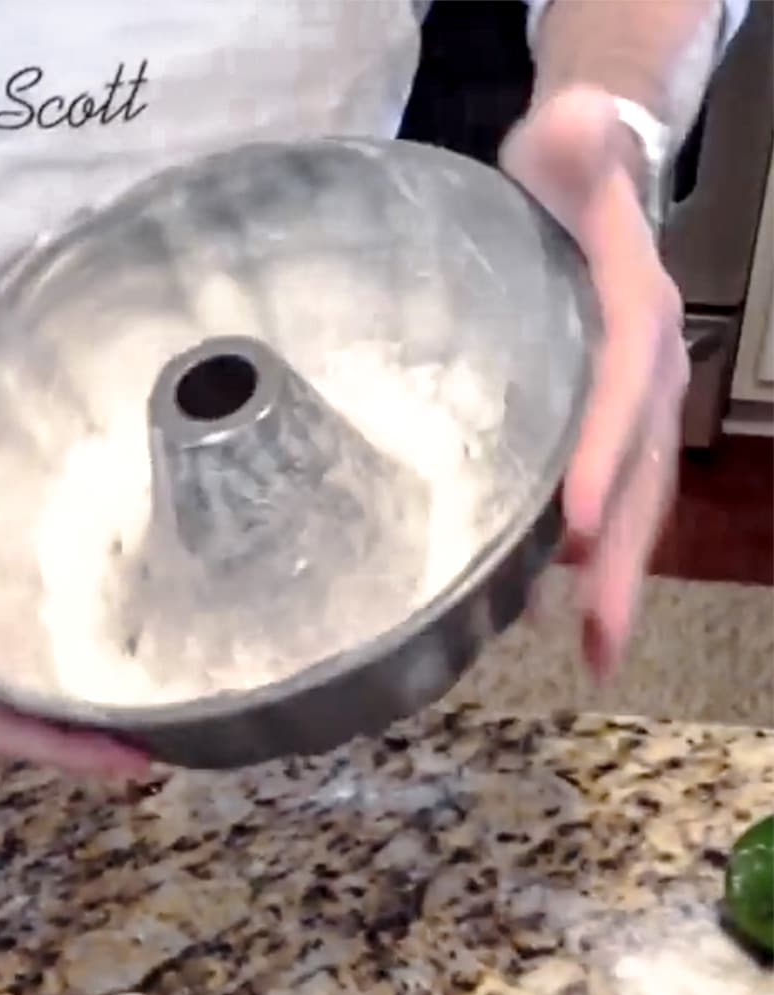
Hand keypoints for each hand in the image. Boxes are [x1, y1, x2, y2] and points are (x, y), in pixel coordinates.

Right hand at [0, 419, 148, 775]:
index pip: (0, 722)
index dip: (62, 749)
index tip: (128, 761)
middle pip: (26, 712)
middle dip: (90, 735)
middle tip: (166, 738)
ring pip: (28, 675)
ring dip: (83, 692)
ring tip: (151, 691)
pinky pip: (26, 626)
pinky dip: (66, 638)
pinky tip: (108, 623)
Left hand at [501, 86, 686, 678]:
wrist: (586, 184)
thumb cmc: (568, 170)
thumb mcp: (571, 147)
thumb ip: (576, 149)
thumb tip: (576, 136)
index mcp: (631, 317)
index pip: (620, 395)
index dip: (601, 459)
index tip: (576, 527)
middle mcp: (645, 375)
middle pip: (640, 475)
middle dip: (623, 562)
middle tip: (603, 643)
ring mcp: (631, 408)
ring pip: (632, 501)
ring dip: (615, 580)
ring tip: (595, 651)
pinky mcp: (602, 424)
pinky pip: (604, 495)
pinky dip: (589, 554)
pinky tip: (557, 603)